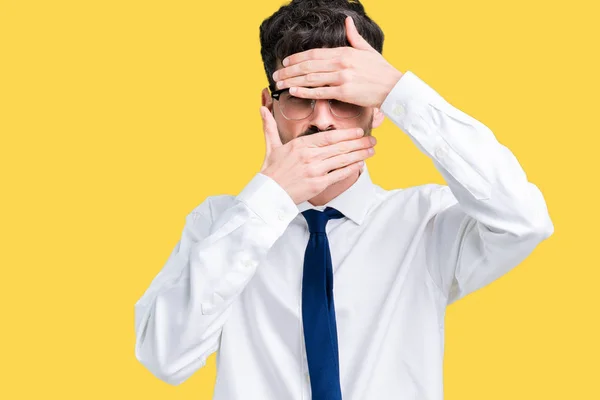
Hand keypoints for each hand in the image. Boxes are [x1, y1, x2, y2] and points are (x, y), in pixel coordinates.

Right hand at [259, 106, 375, 204]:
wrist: (268, 194)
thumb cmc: (270, 171)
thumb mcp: (271, 146)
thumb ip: (270, 126)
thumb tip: (262, 109)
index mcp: (300, 145)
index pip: (328, 136)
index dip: (346, 133)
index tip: (358, 131)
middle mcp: (309, 156)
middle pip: (339, 146)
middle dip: (358, 143)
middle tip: (372, 139)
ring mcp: (314, 170)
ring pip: (342, 159)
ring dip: (359, 154)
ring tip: (371, 150)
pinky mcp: (318, 184)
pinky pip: (338, 174)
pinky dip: (351, 169)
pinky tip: (360, 164)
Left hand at [272, 16, 402, 108]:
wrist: (394, 87)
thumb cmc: (381, 71)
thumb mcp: (367, 50)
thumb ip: (354, 36)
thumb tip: (347, 21)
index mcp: (344, 52)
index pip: (314, 54)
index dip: (297, 58)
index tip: (285, 62)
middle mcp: (340, 63)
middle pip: (308, 66)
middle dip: (288, 71)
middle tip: (275, 75)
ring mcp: (342, 77)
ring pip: (310, 78)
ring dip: (292, 81)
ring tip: (279, 85)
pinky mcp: (344, 92)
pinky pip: (320, 92)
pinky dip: (305, 92)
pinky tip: (293, 92)